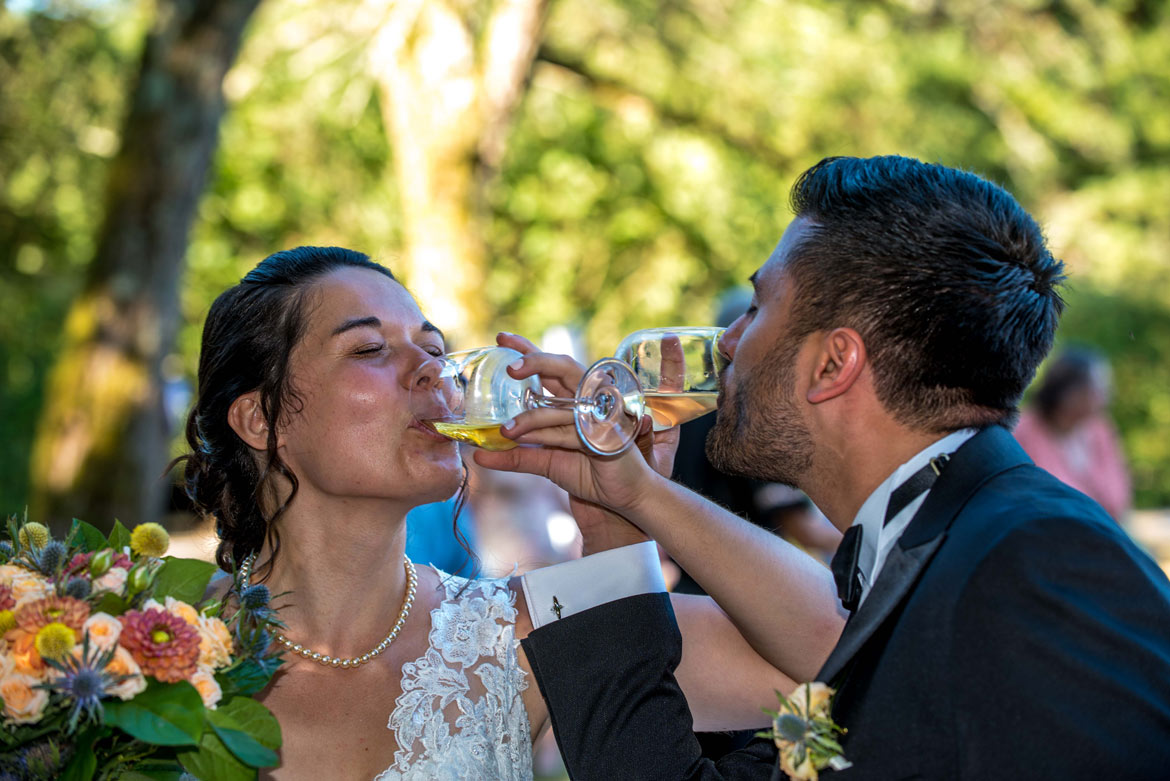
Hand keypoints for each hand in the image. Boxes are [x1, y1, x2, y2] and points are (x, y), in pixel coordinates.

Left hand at [475, 333, 665, 516]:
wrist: (626, 496)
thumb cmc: (592, 473)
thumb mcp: (547, 462)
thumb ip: (516, 457)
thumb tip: (478, 457)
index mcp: (575, 399)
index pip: (550, 367)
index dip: (528, 350)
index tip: (502, 337)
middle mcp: (589, 399)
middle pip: (564, 367)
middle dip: (536, 361)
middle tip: (511, 367)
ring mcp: (601, 414)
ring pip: (565, 402)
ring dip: (532, 417)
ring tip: (504, 430)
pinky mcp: (608, 434)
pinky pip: (574, 430)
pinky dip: (548, 434)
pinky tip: (524, 438)